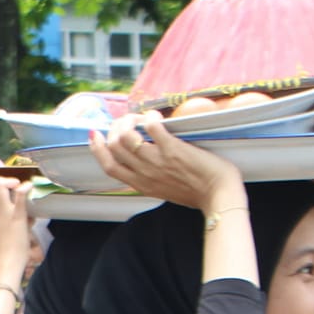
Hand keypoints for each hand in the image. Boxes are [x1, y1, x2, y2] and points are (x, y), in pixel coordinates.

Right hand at [0, 176, 34, 265]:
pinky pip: (19, 197)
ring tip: (18, 186)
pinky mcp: (17, 216)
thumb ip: (14, 220)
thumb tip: (31, 216)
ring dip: (9, 180)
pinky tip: (29, 186)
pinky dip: (25, 188)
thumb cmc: (7, 249)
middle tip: (12, 185)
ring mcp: (4, 212)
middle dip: (0, 177)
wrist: (8, 262)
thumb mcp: (5, 230)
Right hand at [85, 112, 242, 209]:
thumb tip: (144, 160)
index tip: (95, 135)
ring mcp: (157, 162)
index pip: (109, 167)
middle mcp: (144, 173)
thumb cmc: (196, 193)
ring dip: (129, 121)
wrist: (219, 197)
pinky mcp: (172, 150)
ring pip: (126, 137)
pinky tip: (154, 116)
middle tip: (124, 121)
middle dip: (114, 128)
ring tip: (139, 117)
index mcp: (141, 184)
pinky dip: (149, 118)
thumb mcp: (164, 190)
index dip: (97, 149)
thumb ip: (151, 178)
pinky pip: (151, 129)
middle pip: (114, 148)